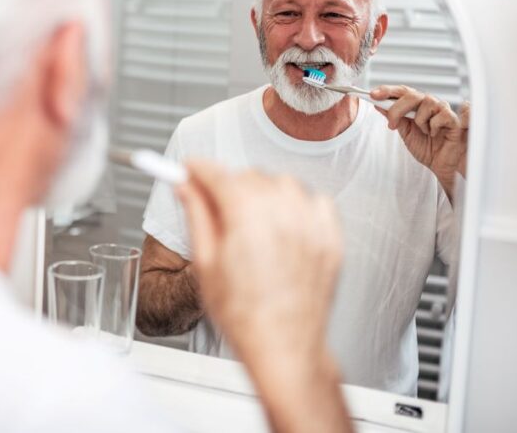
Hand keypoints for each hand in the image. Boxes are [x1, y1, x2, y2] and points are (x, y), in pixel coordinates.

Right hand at [175, 160, 342, 366]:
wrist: (284, 348)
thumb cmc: (244, 316)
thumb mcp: (205, 263)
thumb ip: (197, 216)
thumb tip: (186, 187)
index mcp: (247, 218)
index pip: (218, 174)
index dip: (198, 169)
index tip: (190, 169)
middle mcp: (283, 214)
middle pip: (248, 176)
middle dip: (228, 185)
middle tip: (216, 207)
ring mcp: (311, 224)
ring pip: (281, 183)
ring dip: (262, 192)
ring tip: (251, 221)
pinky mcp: (331, 237)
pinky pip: (313, 199)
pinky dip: (296, 204)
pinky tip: (283, 226)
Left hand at [370, 85, 468, 192]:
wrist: (441, 164)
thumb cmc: (426, 147)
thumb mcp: (405, 133)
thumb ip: (394, 118)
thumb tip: (378, 104)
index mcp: (416, 105)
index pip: (402, 91)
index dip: (388, 90)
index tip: (373, 94)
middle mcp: (429, 104)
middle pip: (412, 94)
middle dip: (397, 109)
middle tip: (392, 125)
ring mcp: (442, 109)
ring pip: (427, 103)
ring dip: (420, 121)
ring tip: (424, 132)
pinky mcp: (453, 118)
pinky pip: (440, 116)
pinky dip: (434, 127)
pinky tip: (435, 134)